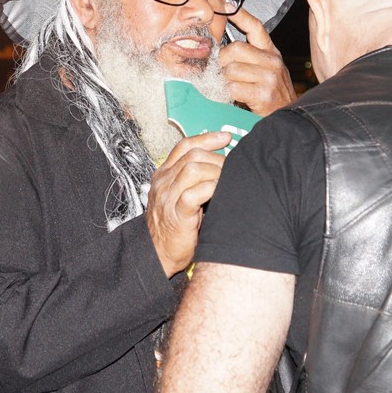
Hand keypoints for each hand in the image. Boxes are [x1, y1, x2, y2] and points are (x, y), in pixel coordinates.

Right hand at [146, 131, 229, 277]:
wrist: (159, 254)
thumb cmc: (175, 227)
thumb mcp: (180, 197)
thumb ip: (193, 181)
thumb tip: (221, 167)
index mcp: (163, 175)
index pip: (184, 146)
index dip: (206, 139)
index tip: (226, 138)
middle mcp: (164, 182)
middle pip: (192, 156)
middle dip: (217, 158)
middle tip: (233, 167)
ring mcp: (168, 197)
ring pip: (192, 170)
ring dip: (216, 172)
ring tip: (228, 181)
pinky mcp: (176, 214)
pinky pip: (193, 194)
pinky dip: (211, 189)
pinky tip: (221, 193)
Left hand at [220, 9, 295, 115]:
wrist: (290, 123)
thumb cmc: (272, 99)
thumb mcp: (266, 74)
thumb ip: (249, 60)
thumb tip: (223, 53)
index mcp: (272, 54)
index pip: (256, 28)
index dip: (242, 15)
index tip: (228, 6)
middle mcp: (272, 62)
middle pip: (235, 49)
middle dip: (221, 62)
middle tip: (219, 73)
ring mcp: (269, 77)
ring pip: (231, 69)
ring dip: (222, 81)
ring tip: (226, 89)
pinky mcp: (262, 94)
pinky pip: (232, 87)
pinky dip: (225, 93)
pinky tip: (229, 98)